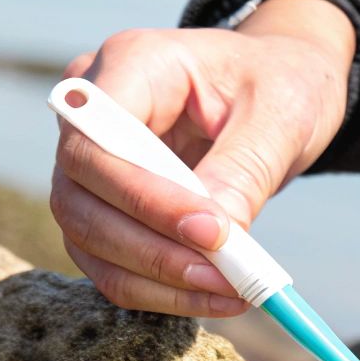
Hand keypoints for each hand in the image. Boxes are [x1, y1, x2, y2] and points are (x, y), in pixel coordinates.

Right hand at [51, 0, 355, 316]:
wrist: (278, 89)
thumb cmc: (280, 83)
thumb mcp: (278, 115)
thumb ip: (242, 171)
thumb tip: (216, 243)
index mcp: (129, 63)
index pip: (96, 142)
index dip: (143, 197)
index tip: (212, 233)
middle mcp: (92, 113)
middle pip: (80, 197)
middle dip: (151, 248)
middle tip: (222, 276)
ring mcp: (89, 164)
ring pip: (88, 239)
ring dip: (156, 279)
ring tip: (228, 292)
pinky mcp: (104, 208)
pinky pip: (111, 262)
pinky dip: (159, 290)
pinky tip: (214, 296)